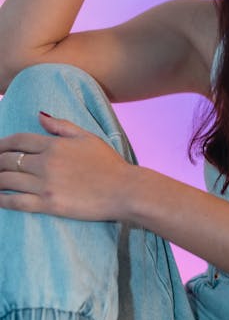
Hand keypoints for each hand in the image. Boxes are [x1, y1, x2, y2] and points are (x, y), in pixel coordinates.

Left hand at [0, 113, 132, 220]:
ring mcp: (45, 184)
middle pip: (7, 160)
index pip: (18, 140)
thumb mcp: (87, 137)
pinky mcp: (49, 204)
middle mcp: (45, 163)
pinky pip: (16, 202)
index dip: (1, 143)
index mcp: (54, 145)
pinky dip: (2, 200)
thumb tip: (39, 115)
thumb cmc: (109, 164)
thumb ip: (61, 125)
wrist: (124, 190)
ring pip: (7, 180)